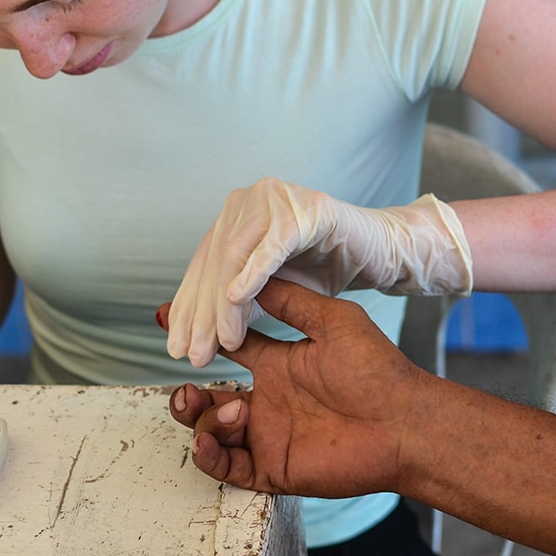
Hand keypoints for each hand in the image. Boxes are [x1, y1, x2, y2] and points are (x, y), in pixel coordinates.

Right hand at [164, 277, 432, 496]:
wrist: (405, 422)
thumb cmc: (377, 369)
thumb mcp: (332, 321)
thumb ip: (290, 301)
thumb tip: (253, 273)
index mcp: (279, 364)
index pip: (228, 348)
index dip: (200, 334)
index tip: (167, 316)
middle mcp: (269, 400)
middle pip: (208, 397)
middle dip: (185, 394)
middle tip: (185, 383)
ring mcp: (269, 435)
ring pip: (211, 431)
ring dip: (205, 419)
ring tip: (233, 409)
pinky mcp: (274, 468)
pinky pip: (227, 468)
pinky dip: (210, 455)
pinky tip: (211, 439)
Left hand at [166, 177, 470, 366]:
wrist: (377, 251)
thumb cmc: (323, 268)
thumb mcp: (270, 290)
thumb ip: (233, 301)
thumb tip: (186, 331)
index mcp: (234, 216)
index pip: (202, 266)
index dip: (188, 308)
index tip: (177, 348)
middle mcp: (247, 201)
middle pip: (213, 263)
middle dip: (201, 314)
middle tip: (193, 354)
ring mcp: (274, 200)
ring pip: (233, 257)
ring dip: (223, 305)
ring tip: (221, 344)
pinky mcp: (303, 210)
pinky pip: (270, 246)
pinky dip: (251, 276)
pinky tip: (236, 304)